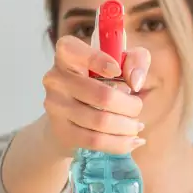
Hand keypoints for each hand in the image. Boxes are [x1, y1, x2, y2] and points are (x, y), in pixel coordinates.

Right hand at [42, 35, 150, 154]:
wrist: (70, 118)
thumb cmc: (100, 83)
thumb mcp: (122, 63)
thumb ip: (136, 59)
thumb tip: (135, 81)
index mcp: (67, 54)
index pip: (72, 49)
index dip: (98, 59)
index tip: (118, 72)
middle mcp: (55, 78)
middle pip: (102, 95)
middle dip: (130, 105)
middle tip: (137, 107)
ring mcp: (55, 106)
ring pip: (101, 121)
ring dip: (127, 126)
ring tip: (136, 126)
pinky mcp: (61, 131)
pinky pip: (95, 141)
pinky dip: (120, 143)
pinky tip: (132, 141)